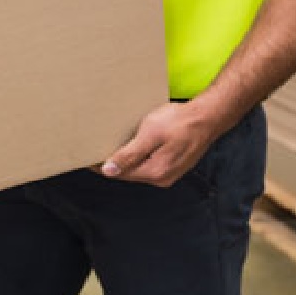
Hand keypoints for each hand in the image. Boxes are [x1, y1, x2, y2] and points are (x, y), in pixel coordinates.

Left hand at [99, 102, 216, 186]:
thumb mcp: (150, 135)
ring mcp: (170, 172)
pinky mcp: (174, 164)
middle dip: (112, 164)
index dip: (102, 166)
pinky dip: (138, 157)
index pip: (120, 174)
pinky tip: (132, 145)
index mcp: (155, 173)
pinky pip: (149, 164)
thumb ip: (129, 155)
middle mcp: (162, 178)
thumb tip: (109, 171)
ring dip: (125, 159)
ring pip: (140, 168)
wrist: (208, 116)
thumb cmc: (180, 122)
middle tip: (95, 150)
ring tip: (111, 146)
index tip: (87, 158)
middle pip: (130, 173)